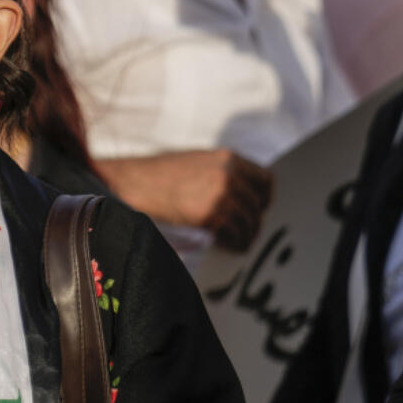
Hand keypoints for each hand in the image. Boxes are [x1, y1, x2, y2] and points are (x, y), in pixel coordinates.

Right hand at [96, 149, 273, 251]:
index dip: (266, 198)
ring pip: (249, 222)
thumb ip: (222, 172)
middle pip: (258, 204)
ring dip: (246, 235)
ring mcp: (221, 194)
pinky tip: (227, 245)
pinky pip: (235, 234)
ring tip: (239, 243)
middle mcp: (229, 174)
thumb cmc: (162, 174)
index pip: (266, 179)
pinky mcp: (211, 214)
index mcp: (228, 158)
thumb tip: (241, 194)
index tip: (260, 209)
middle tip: (248, 231)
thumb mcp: (197, 161)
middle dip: (255, 220)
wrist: (137, 182)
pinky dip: (234, 242)